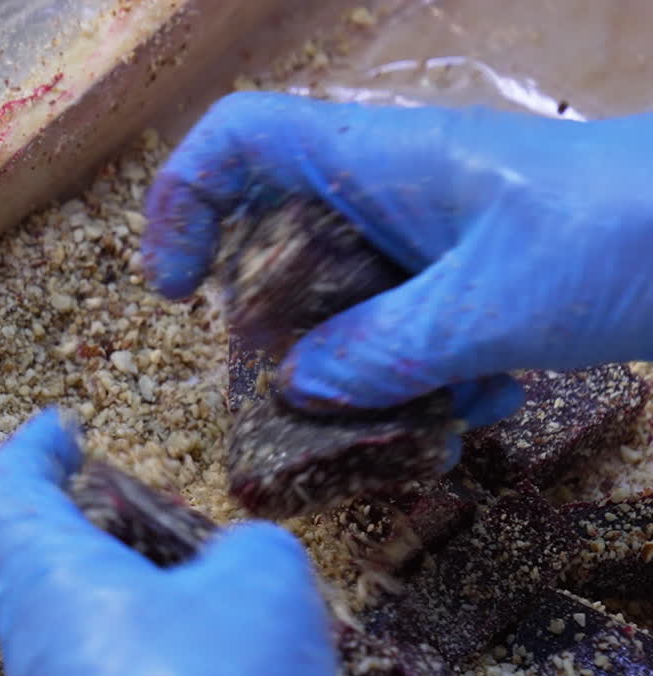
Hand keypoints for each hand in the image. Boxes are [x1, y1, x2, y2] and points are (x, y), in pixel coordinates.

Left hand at [0, 409, 346, 675]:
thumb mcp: (267, 587)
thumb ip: (250, 550)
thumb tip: (237, 563)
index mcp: (54, 589)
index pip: (9, 497)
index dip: (32, 453)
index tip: (61, 431)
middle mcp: (33, 663)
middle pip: (36, 582)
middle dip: (85, 546)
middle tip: (145, 536)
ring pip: (76, 656)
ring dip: (127, 626)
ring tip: (206, 624)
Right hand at [143, 94, 652, 424]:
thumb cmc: (620, 236)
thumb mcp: (487, 308)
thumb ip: (382, 353)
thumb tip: (296, 388)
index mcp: (377, 163)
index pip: (238, 144)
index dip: (182, 206)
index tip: (175, 294)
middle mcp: (394, 195)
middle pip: (283, 249)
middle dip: (283, 336)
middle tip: (299, 402)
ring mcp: (437, 241)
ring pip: (351, 309)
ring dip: (368, 379)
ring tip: (416, 425)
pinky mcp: (476, 283)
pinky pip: (414, 336)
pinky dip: (433, 382)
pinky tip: (484, 409)